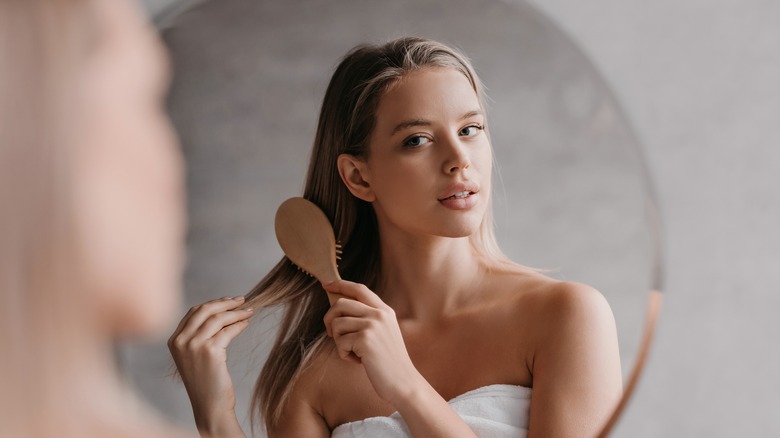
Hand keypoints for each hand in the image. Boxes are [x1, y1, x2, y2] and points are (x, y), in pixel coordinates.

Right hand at [168, 296, 252, 435]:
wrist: (209, 406)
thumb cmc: (206, 381)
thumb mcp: (195, 355)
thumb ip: (199, 335)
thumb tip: (221, 310)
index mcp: (174, 341)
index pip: (194, 312)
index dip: (213, 303)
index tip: (229, 300)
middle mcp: (181, 341)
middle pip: (204, 310)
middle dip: (225, 303)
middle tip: (242, 300)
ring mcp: (194, 346)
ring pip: (218, 318)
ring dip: (236, 312)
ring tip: (249, 311)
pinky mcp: (210, 351)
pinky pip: (228, 330)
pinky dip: (239, 324)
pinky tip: (246, 323)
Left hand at [322, 280, 422, 406]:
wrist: (403, 382)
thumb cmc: (389, 362)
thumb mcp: (383, 333)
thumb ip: (368, 318)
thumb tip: (339, 308)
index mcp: (384, 310)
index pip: (359, 289)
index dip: (341, 285)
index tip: (327, 285)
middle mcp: (379, 314)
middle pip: (341, 303)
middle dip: (329, 318)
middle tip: (330, 334)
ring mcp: (373, 325)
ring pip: (337, 324)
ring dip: (338, 341)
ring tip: (352, 352)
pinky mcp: (365, 339)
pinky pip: (339, 342)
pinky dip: (343, 354)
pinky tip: (358, 361)